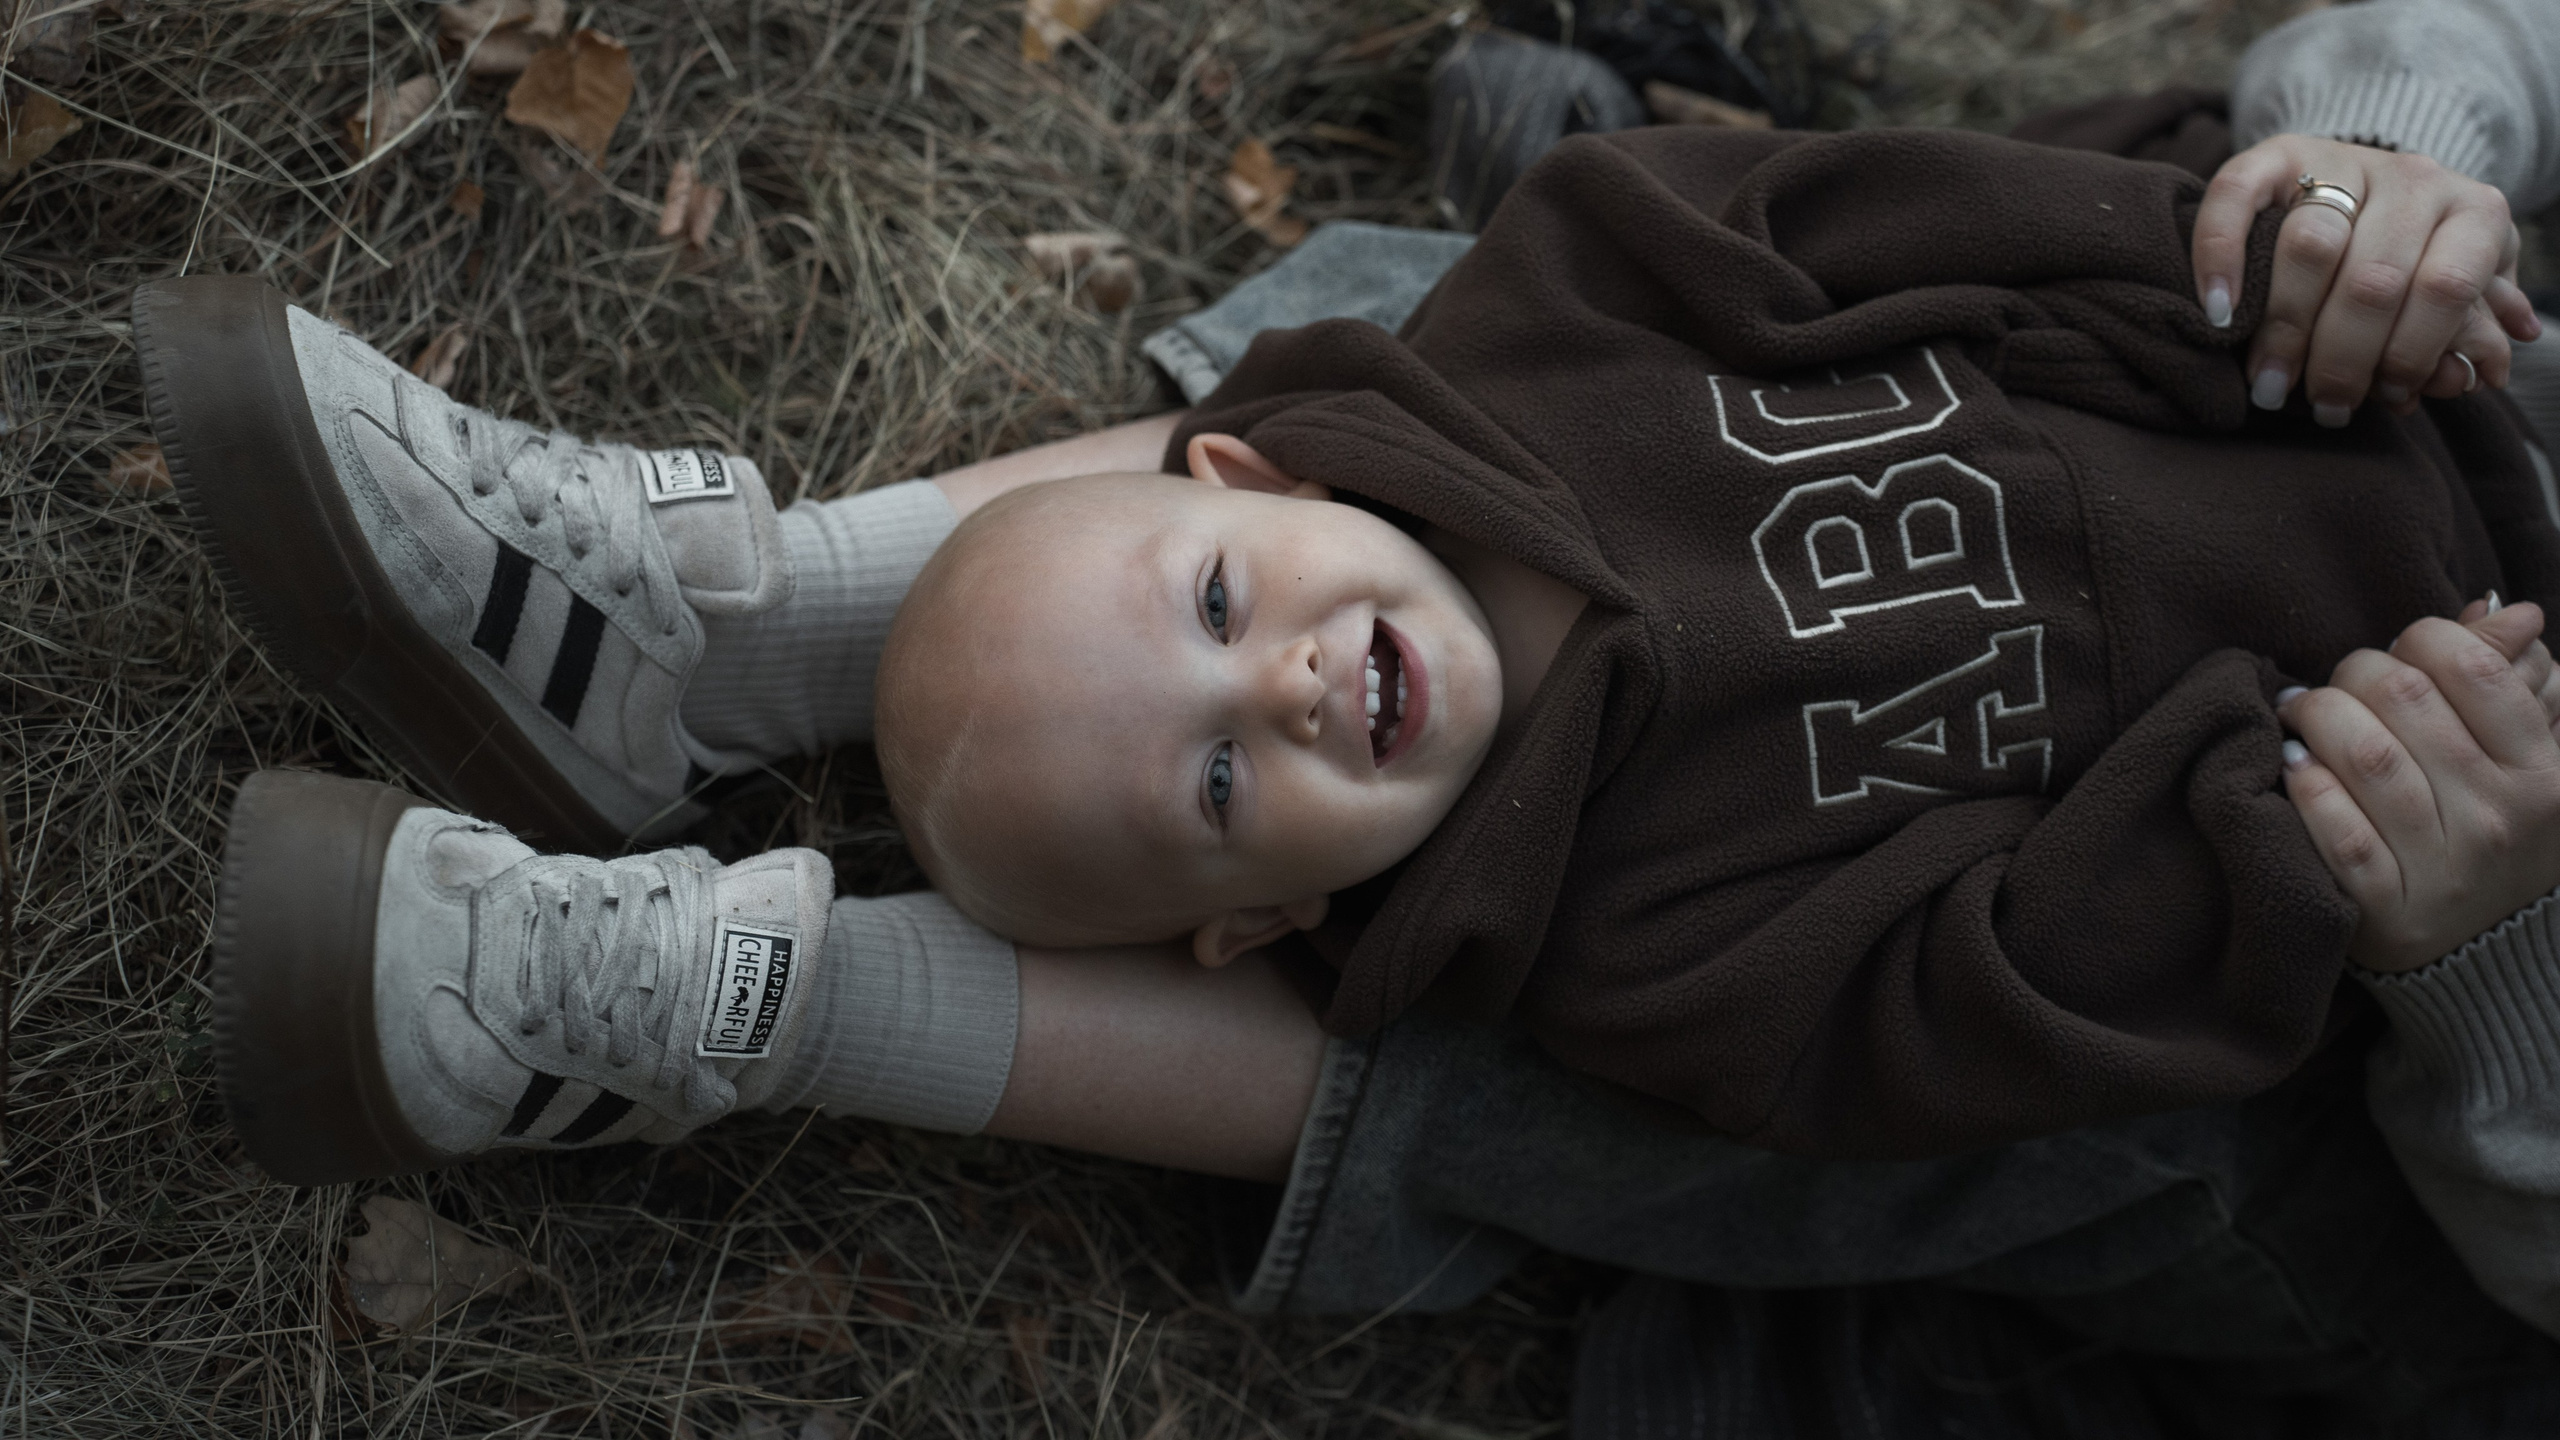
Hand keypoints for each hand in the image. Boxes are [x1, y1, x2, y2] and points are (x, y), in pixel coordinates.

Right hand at [2193, 135, 2538, 424]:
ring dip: (2283, 329)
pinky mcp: (2277, 154)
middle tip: (2320, 406)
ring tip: (2267, 384)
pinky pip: (2236, 197)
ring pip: (2310, 246)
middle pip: (2373, 278)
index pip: (2445, 287)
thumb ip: (2469, 335)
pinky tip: (2219, 314)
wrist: (2374, 194)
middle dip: (2341, 358)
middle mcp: (2414, 178)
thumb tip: (2477, 376)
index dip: (2410, 352)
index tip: (2381, 399)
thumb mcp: (2465, 296)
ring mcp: (2344, 160)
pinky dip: (2219, 258)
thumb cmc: (2421, 263)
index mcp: (2474, 213)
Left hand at [2279, 599, 2559, 971]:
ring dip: (2317, 719)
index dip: (2418, 639)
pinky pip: (2339, 835)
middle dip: (2354, 674)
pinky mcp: (2389, 912)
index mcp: (2544, 771)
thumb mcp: (2522, 758)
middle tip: (2338, 687)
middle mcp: (2501, 818)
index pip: (2472, 667)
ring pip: (2367, 758)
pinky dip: (2307, 790)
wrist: (2484, 956)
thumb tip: (2506, 610)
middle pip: (2405, 700)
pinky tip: (2295, 770)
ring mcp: (2446, 869)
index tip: (2397, 654)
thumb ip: (2505, 680)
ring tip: (2303, 717)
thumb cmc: (2491, 829)